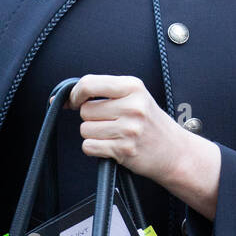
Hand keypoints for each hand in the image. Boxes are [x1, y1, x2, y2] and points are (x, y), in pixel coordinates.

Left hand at [60, 75, 186, 185]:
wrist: (175, 151)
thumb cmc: (150, 123)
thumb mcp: (134, 97)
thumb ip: (102, 92)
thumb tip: (61, 98)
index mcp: (133, 86)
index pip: (89, 83)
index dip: (75, 94)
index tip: (75, 101)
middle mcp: (132, 105)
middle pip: (85, 110)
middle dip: (90, 118)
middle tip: (109, 122)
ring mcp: (129, 129)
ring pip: (85, 129)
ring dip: (93, 134)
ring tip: (113, 134)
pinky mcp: (124, 149)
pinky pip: (89, 146)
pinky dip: (95, 148)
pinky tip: (111, 146)